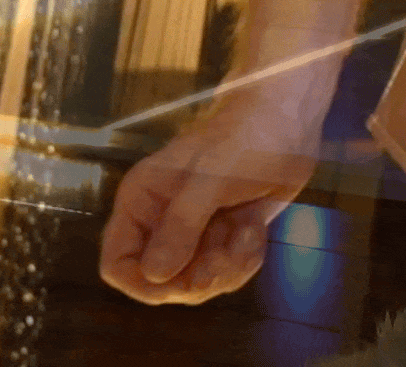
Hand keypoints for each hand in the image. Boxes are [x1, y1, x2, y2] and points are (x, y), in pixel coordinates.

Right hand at [99, 101, 318, 304]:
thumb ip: (182, 225)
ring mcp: (193, 230)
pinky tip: (255, 229)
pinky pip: (226, 273)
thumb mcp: (212, 178)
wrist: (287, 122)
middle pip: (162, 283)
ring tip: (248, 232)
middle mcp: (161, 220)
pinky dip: (244, 260)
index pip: (117, 264)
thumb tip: (155, 275)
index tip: (182, 279)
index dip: (144, 283)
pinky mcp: (223, 235)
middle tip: (228, 253)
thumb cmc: (246, 136)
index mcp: (142, 201)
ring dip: (228, 268)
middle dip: (199, 278)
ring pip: (197, 282)